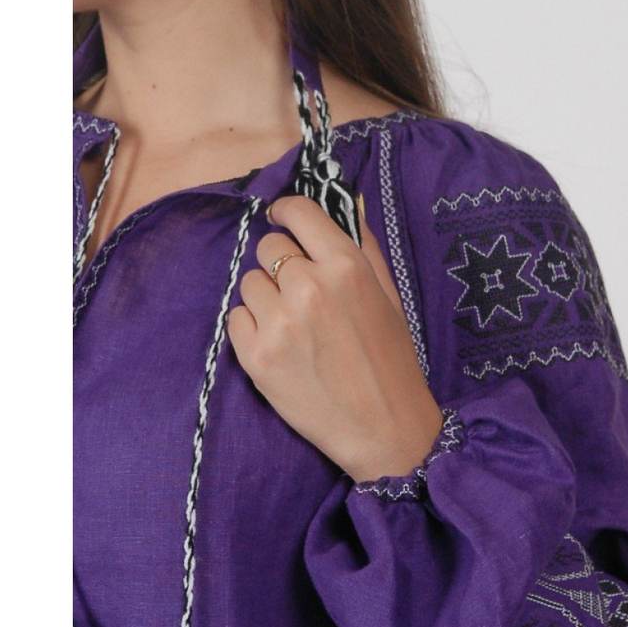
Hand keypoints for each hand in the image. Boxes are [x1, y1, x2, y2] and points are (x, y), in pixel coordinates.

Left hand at [228, 196, 443, 482]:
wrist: (385, 428)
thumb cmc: (392, 361)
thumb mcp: (389, 296)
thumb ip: (364, 245)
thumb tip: (351, 198)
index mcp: (346, 267)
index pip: (298, 212)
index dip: (288, 213)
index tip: (285, 221)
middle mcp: (309, 287)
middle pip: (269, 247)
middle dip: (282, 266)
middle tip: (304, 298)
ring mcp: (279, 322)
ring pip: (250, 283)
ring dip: (267, 300)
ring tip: (295, 329)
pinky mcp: (256, 356)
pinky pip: (236, 319)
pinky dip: (253, 330)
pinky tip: (282, 350)